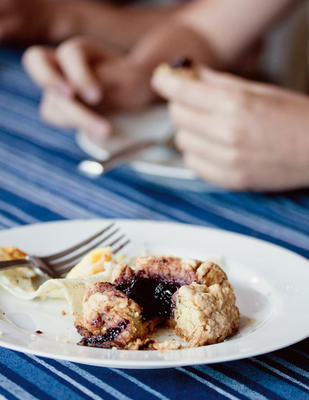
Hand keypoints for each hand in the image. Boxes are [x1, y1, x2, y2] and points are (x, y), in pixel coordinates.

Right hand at [23, 37, 154, 142]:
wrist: (132, 95)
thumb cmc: (131, 82)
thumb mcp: (129, 78)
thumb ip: (105, 80)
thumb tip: (75, 94)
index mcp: (82, 51)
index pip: (70, 54)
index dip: (80, 75)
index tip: (96, 97)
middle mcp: (64, 65)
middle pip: (35, 59)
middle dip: (48, 78)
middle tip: (69, 96)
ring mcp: (57, 85)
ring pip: (51, 100)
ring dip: (75, 117)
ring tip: (106, 130)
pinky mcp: (57, 106)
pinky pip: (53, 115)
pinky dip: (71, 123)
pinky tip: (97, 130)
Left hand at [152, 67, 308, 190]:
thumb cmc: (292, 117)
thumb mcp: (257, 90)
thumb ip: (217, 82)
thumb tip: (188, 73)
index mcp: (234, 105)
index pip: (182, 92)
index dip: (166, 82)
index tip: (161, 79)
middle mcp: (227, 134)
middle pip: (177, 117)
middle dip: (182, 106)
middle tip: (195, 103)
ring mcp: (227, 160)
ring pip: (182, 142)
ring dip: (190, 132)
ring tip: (211, 129)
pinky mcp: (228, 180)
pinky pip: (193, 165)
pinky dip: (197, 154)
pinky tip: (213, 148)